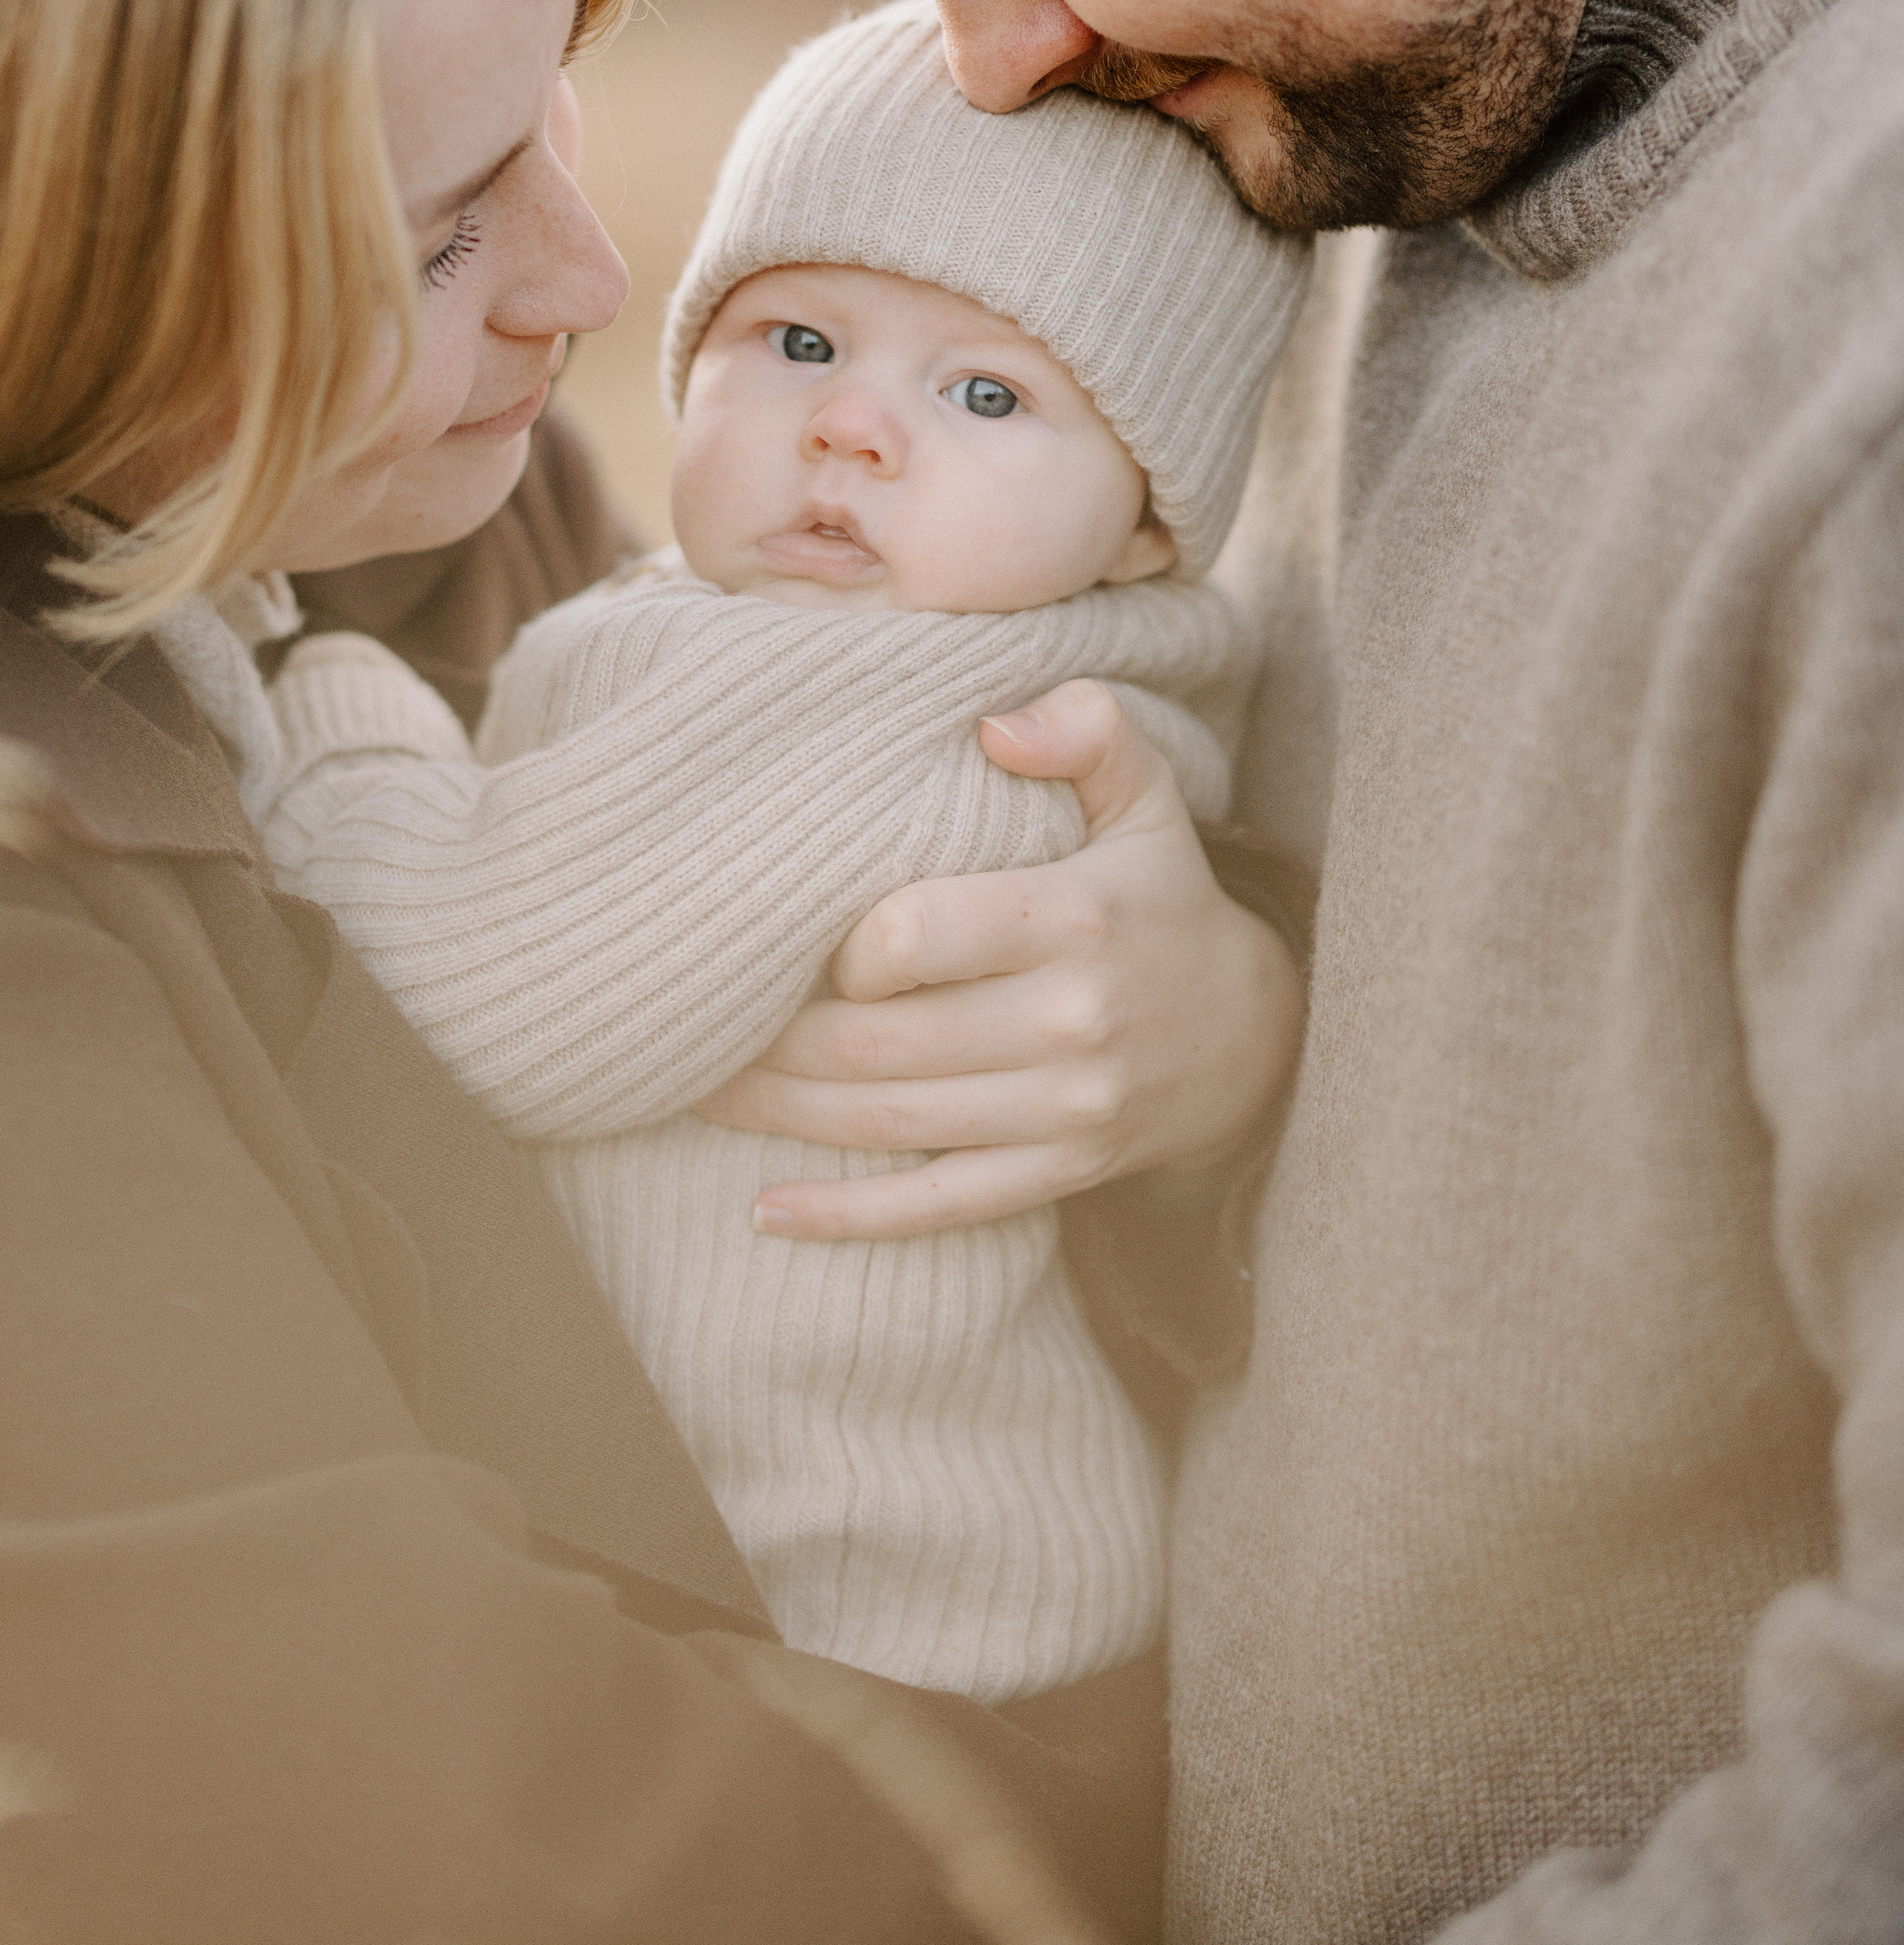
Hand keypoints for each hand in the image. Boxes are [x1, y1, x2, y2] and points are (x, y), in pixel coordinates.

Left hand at [699, 680, 1303, 1239]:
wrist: (1252, 1041)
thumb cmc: (1160, 898)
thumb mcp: (1149, 800)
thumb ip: (1089, 732)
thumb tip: (994, 726)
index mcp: (1077, 922)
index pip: (920, 937)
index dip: (846, 945)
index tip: (807, 937)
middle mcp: (1071, 1026)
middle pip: (883, 1041)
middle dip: (774, 1039)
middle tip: (691, 1022)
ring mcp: (1064, 1113)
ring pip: (890, 1123)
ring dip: (779, 1115)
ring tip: (695, 1092)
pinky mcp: (1056, 1174)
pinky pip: (938, 1207)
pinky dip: (848, 1217)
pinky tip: (765, 1214)